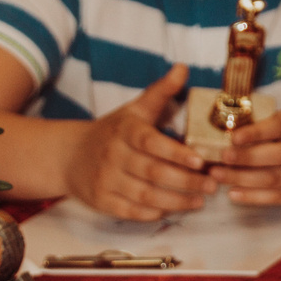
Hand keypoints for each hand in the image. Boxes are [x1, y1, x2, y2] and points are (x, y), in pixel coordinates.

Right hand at [64, 64, 214, 220]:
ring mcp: (105, 180)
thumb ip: (160, 91)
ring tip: (201, 200)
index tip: (201, 161)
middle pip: (153, 173)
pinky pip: (129, 211)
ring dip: (176, 201)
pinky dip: (151, 213)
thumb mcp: (134, 109)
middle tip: (213, 184)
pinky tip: (172, 210)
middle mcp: (114, 156)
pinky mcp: (100, 201)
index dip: (176, 153)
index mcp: (126, 131)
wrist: (68, 156)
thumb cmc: (113, 131)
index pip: (152, 143)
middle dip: (186, 181)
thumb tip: (183, 68)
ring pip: (144, 195)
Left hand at [208, 106, 280, 206]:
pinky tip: (233, 194)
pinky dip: (254, 197)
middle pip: (279, 155)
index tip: (234, 136)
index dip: (257, 132)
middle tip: (222, 158)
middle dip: (248, 158)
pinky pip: (278, 197)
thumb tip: (225, 131)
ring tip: (218, 176)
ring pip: (275, 179)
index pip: (280, 126)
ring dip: (243, 179)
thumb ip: (268, 125)